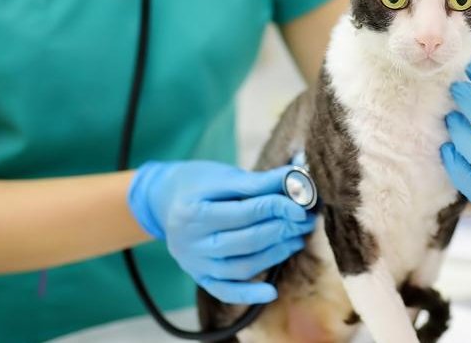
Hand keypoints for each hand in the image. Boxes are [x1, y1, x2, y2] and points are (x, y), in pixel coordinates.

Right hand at [127, 161, 314, 304]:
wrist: (165, 201)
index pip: (246, 212)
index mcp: (194, 211)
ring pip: (242, 266)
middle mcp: (191, 242)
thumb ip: (260, 182)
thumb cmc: (199, 184)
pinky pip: (226, 291)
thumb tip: (297, 180)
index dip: (278, 208)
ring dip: (275, 254)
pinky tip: (272, 291)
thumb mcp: (224, 176)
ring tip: (296, 239)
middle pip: (246, 241)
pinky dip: (249, 294)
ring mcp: (194, 263)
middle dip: (282, 230)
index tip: (301, 206)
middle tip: (305, 221)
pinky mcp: (199, 276)